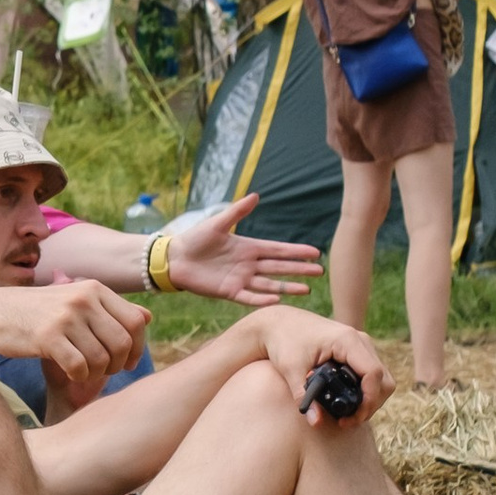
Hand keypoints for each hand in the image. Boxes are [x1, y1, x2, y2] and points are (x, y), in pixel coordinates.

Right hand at [19, 277, 146, 404]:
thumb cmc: (38, 312)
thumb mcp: (75, 301)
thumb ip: (111, 309)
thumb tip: (148, 318)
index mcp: (95, 289)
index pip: (135, 322)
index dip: (137, 347)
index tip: (127, 362)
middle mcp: (83, 299)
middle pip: (122, 343)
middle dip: (118, 364)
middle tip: (104, 371)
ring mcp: (65, 317)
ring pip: (102, 359)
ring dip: (96, 374)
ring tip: (85, 371)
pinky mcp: (48, 337)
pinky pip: (80, 367)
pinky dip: (79, 377)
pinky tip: (71, 373)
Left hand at [163, 195, 324, 306]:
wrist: (175, 258)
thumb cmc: (196, 238)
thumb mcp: (217, 223)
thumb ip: (236, 212)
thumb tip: (256, 195)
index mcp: (248, 247)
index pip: (278, 250)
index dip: (296, 251)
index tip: (315, 252)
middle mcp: (248, 264)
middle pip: (279, 268)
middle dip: (299, 269)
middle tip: (320, 271)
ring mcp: (240, 279)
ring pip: (269, 284)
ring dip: (287, 287)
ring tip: (306, 289)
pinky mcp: (229, 291)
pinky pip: (249, 296)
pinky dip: (262, 298)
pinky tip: (277, 298)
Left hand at [252, 309, 387, 418]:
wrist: (279, 322)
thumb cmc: (284, 340)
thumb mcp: (291, 369)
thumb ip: (303, 395)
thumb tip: (316, 422)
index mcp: (347, 340)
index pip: (374, 374)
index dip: (369, 399)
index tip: (354, 417)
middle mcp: (359, 340)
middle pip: (383, 379)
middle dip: (372, 404)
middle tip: (350, 421)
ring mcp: (360, 345)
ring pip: (381, 378)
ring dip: (371, 399)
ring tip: (349, 416)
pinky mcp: (356, 351)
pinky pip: (372, 374)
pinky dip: (366, 391)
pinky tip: (348, 403)